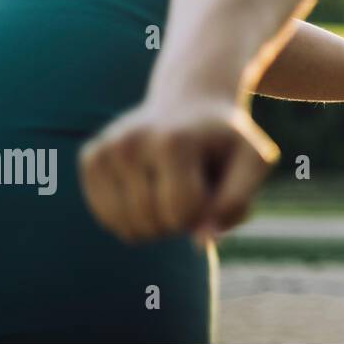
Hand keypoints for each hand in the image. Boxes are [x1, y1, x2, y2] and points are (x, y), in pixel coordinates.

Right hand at [79, 95, 278, 243]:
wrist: (193, 100)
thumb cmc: (227, 140)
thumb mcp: (252, 162)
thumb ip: (235, 203)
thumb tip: (200, 242)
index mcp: (173, 142)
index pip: (184, 214)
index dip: (205, 212)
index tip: (214, 183)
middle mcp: (131, 143)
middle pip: (154, 224)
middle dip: (182, 217)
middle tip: (193, 179)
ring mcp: (106, 150)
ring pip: (128, 230)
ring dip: (158, 221)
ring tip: (172, 181)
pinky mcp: (90, 157)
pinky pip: (109, 221)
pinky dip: (135, 216)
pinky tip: (150, 183)